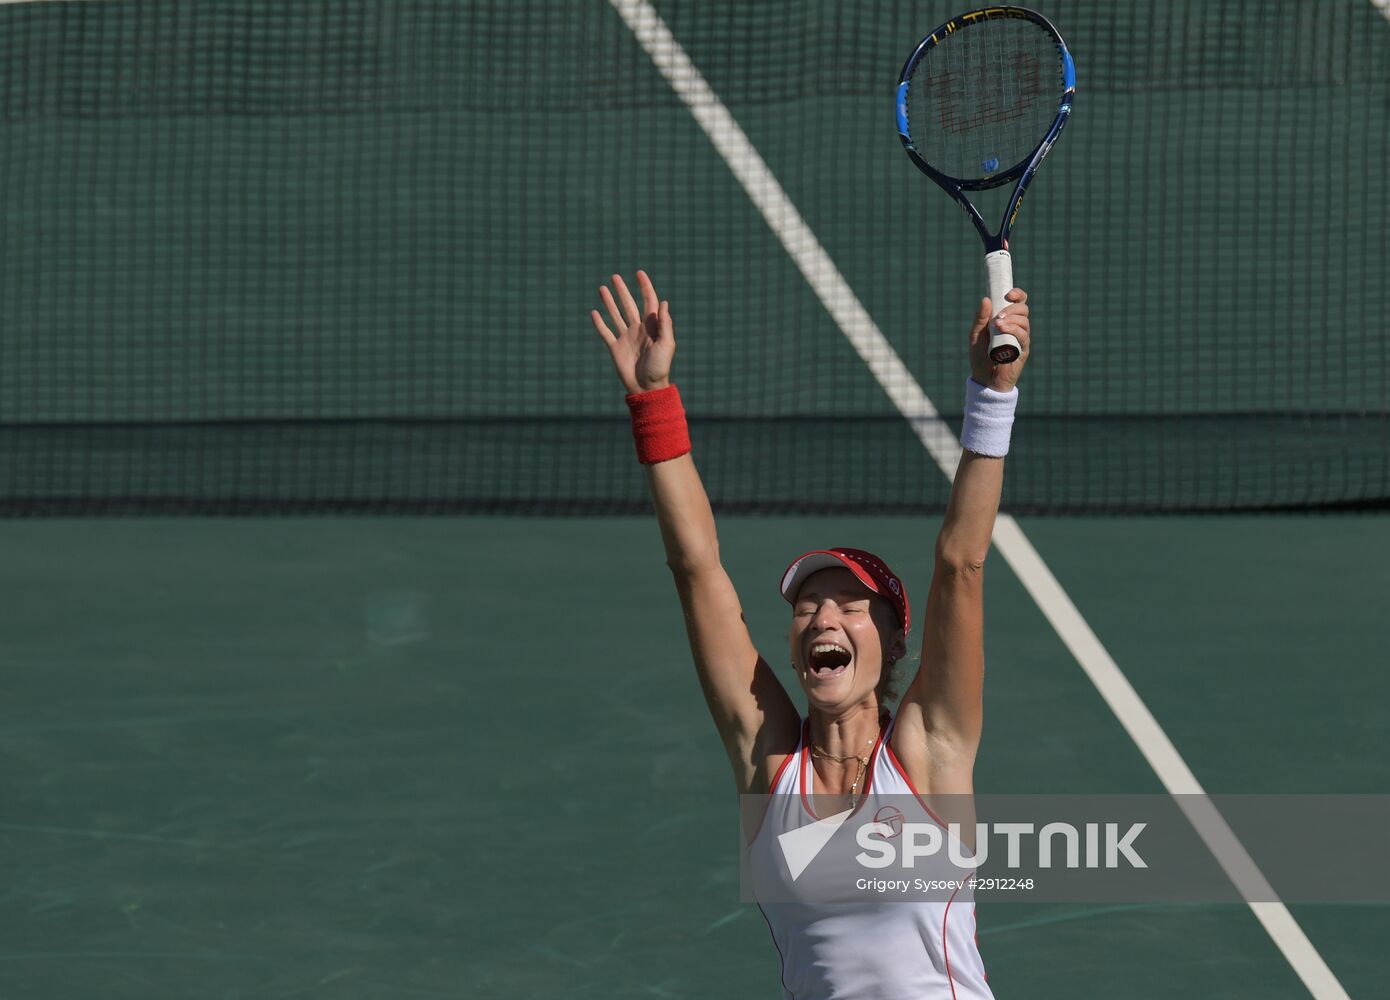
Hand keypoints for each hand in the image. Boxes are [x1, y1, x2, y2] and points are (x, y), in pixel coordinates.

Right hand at [590, 271, 673, 394]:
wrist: (647, 388)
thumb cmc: (660, 367)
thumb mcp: (667, 344)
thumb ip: (665, 324)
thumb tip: (663, 302)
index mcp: (652, 327)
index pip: (648, 302)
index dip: (645, 287)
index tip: (639, 273)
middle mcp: (638, 330)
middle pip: (629, 305)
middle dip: (622, 290)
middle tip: (615, 276)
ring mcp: (626, 338)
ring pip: (616, 315)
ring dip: (609, 302)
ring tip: (602, 288)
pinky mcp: (615, 348)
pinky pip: (605, 332)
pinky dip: (599, 323)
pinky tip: (594, 312)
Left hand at [969, 288, 1029, 391]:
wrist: (984, 379)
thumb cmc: (980, 357)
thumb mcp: (975, 335)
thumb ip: (980, 319)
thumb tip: (986, 299)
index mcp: (1006, 321)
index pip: (1018, 303)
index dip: (1018, 295)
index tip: (1008, 295)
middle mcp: (1016, 328)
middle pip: (1023, 310)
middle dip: (1012, 309)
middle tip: (998, 317)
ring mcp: (1021, 339)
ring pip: (1025, 321)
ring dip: (1012, 319)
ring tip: (997, 325)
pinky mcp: (1023, 350)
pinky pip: (1024, 336)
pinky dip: (1014, 330)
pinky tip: (1003, 330)